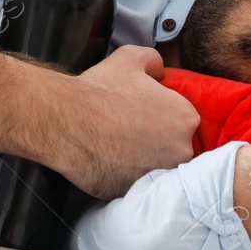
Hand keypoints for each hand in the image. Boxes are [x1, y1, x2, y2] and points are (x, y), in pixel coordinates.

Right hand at [49, 46, 198, 199]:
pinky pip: (134, 182)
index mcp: (185, 119)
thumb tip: (160, 73)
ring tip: (118, 145)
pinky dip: (124, 174)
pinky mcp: (134, 192)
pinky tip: (108, 159)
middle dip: (156, 140)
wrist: (65, 122)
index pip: (184, 120)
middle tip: (130, 130)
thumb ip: (155, 62)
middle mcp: (179, 151)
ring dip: (142, 158)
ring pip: (156, 167)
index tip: (145, 115)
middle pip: (175, 146)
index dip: (164, 116)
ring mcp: (157, 175)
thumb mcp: (131, 58)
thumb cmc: (99, 91)